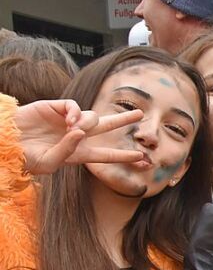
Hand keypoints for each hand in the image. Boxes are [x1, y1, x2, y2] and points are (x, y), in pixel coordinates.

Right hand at [14, 99, 146, 174]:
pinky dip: (75, 112)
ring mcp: (66, 121)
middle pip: (106, 127)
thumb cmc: (25, 157)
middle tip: (141, 114)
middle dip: (123, 120)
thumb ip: (67, 151)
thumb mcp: (48, 163)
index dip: (123, 156)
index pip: (106, 155)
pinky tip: (68, 120)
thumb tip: (82, 133)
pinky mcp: (55, 107)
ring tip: (71, 128)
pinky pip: (75, 106)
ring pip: (92, 117)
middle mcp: (76, 136)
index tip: (142, 158)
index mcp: (78, 153)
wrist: (5, 141)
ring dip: (88, 122)